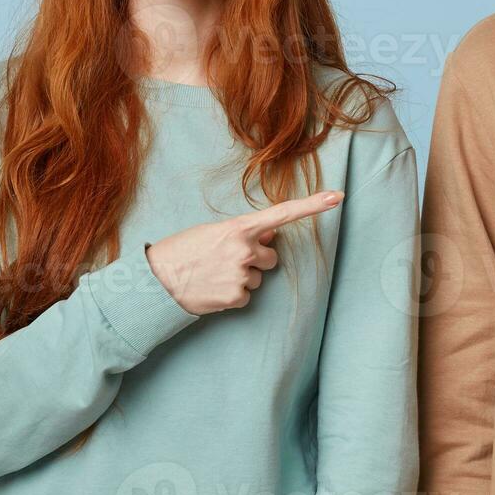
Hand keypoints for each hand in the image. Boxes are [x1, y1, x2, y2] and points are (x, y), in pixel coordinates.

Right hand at [144, 190, 343, 313]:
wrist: (156, 280)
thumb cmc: (183, 251)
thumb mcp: (213, 232)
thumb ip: (244, 233)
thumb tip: (270, 237)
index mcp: (239, 227)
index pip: (283, 213)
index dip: (313, 205)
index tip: (338, 197)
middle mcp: (245, 249)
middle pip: (270, 258)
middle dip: (255, 260)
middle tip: (225, 261)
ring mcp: (242, 274)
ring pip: (258, 279)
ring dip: (242, 278)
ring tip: (214, 275)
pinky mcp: (236, 297)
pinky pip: (246, 297)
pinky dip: (232, 295)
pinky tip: (213, 289)